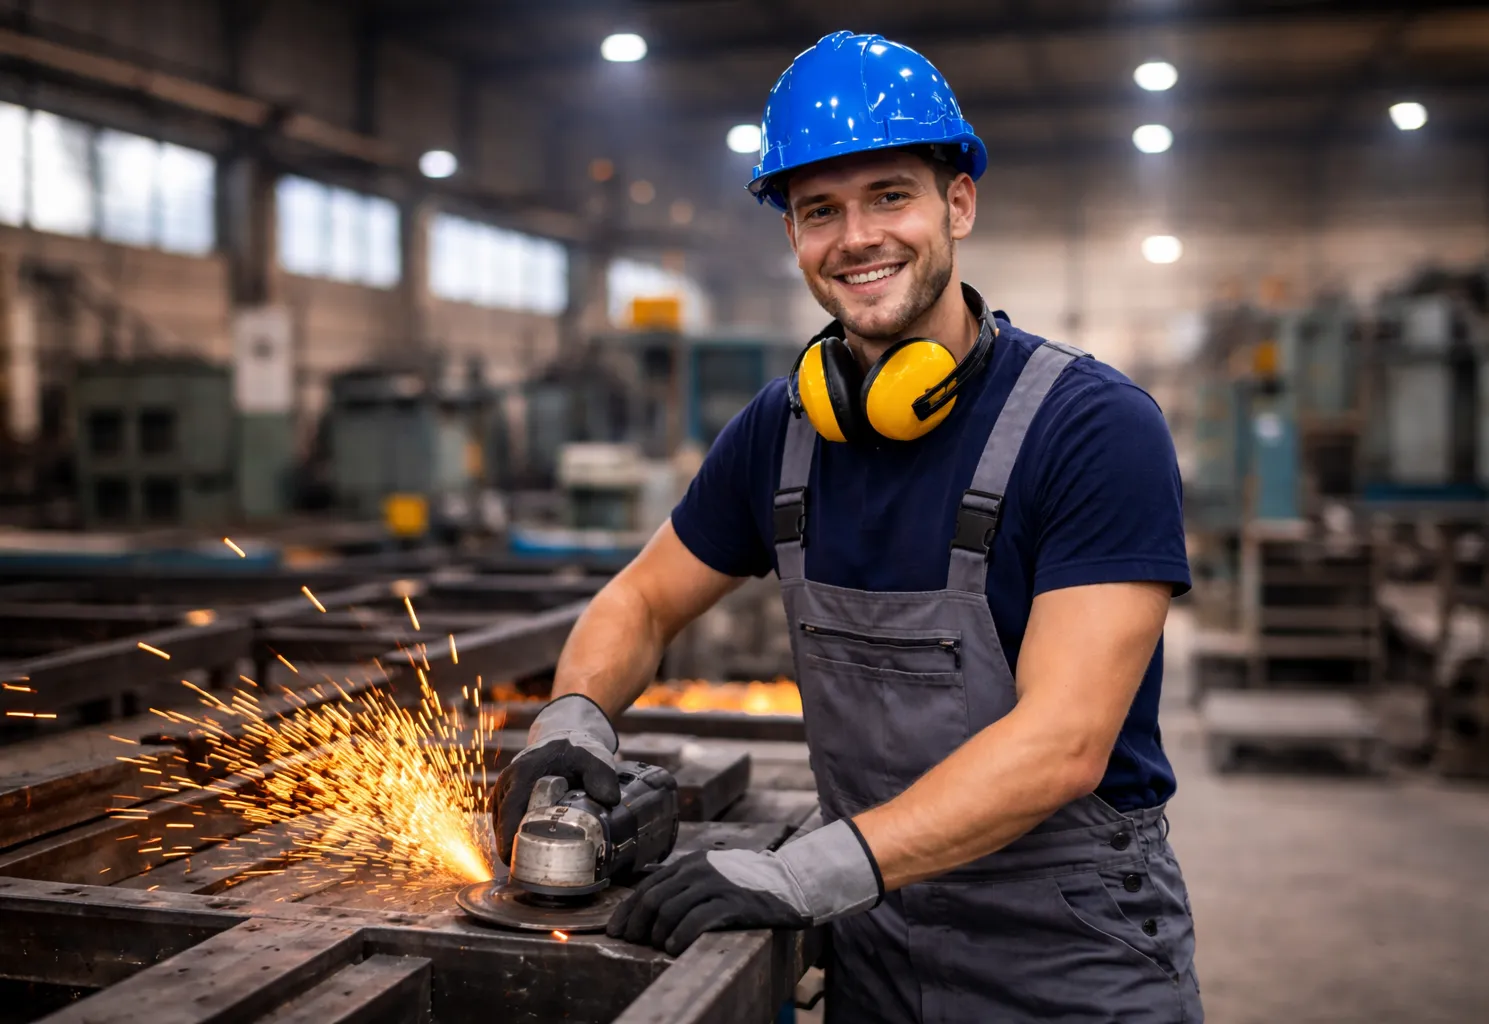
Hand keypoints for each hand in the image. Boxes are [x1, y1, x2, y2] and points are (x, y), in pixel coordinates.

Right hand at [494, 694, 618, 864]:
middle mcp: (506, 785)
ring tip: (536, 868)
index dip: (511, 840)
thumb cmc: (575, 751)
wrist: (562, 741)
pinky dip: (516, 839)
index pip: (510, 813)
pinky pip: (505, 826)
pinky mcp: (504, 803)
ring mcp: (502, 795)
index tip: (518, 861)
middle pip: (502, 827)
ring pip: (501, 829)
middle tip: (533, 875)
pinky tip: (533, 853)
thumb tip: (609, 800)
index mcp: (522, 775)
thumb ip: (602, 776)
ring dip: (515, 847)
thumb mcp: (593, 758)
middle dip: (514, 851)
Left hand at [606, 819, 882, 955]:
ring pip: (670, 910)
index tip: (617, 930)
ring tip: (655, 946)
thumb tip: (654, 908)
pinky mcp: (732, 903)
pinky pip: (696, 921)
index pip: (648, 886)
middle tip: (631, 943)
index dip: (627, 910)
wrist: (792, 882)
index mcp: (692, 863)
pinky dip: (679, 936)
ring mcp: (716, 885)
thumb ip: (688, 884)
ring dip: (656, 933)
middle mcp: (699, 870)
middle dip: (636, 924)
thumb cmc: (751, 883)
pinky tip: (674, 947)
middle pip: (653, 899)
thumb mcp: (715, 873)